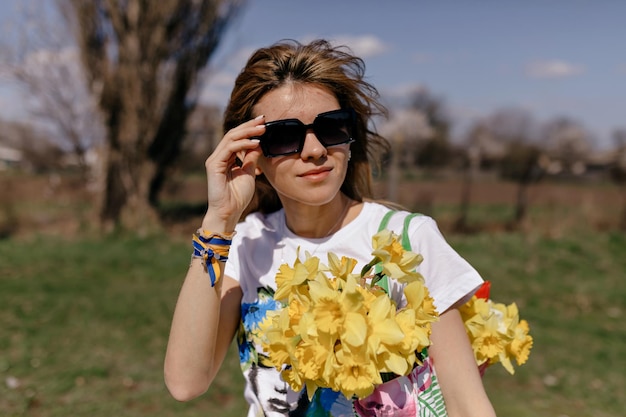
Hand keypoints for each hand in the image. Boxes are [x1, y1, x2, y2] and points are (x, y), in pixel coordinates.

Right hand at [202, 115, 264, 230]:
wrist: (229, 212)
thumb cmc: (238, 196)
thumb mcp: (249, 173)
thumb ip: (251, 159)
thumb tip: (258, 144)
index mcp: (227, 158)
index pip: (237, 138)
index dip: (249, 129)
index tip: (264, 122)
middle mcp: (219, 156)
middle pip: (233, 134)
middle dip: (249, 126)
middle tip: (263, 119)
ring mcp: (215, 159)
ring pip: (230, 138)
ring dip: (247, 132)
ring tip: (262, 129)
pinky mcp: (214, 165)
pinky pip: (229, 149)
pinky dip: (243, 144)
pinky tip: (255, 143)